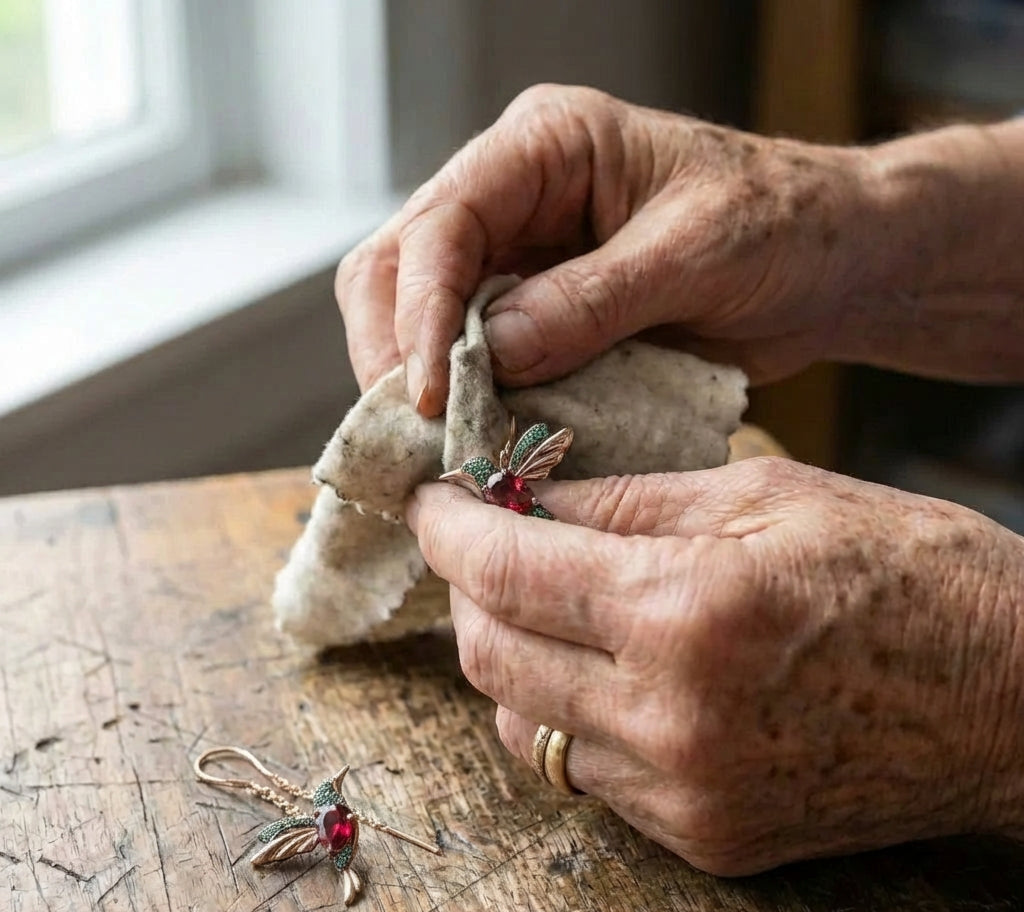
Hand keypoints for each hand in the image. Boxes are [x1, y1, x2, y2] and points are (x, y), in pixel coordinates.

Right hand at [337, 84, 877, 414]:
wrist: (827, 264)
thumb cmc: (782, 225)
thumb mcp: (695, 252)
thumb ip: (592, 300)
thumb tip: (492, 353)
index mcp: (545, 147)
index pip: (443, 222)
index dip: (421, 310)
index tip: (427, 393)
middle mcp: (513, 197)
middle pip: (400, 266)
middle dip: (396, 351)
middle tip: (416, 431)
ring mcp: (519, 258)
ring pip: (419, 317)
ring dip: (420, 383)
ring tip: (439, 445)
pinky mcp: (536, 316)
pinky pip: (472, 358)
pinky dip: (467, 402)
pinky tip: (475, 439)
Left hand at [407, 460, 1023, 873]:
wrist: (1015, 700)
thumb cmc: (910, 573)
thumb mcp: (767, 497)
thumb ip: (628, 501)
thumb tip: (529, 498)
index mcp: (687, 611)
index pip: (508, 570)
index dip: (450, 529)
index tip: (431, 501)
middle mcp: (670, 718)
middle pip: (491, 657)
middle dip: (467, 590)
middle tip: (481, 543)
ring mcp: (684, 794)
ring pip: (524, 725)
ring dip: (508, 656)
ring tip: (539, 603)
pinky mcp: (704, 838)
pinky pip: (585, 774)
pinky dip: (565, 713)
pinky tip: (597, 668)